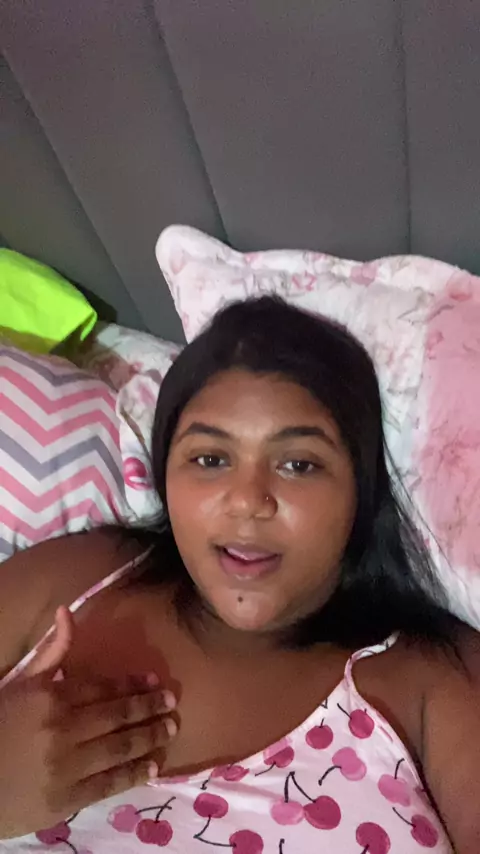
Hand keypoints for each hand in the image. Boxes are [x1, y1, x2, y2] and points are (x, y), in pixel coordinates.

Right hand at [0, 607, 176, 838]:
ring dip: (150, 736)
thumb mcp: (20, 683)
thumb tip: (67, 611)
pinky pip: (109, 784)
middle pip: (117, 715)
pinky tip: (153, 766)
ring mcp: (67, 766)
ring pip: (120, 747)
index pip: (102, 688)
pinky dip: (134, 774)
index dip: (132, 683)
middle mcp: (63, 729)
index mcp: (51, 698)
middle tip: (172, 701)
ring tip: (171, 728)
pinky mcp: (66, 800)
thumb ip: (51, 652)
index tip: (154, 680)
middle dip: (149, 707)